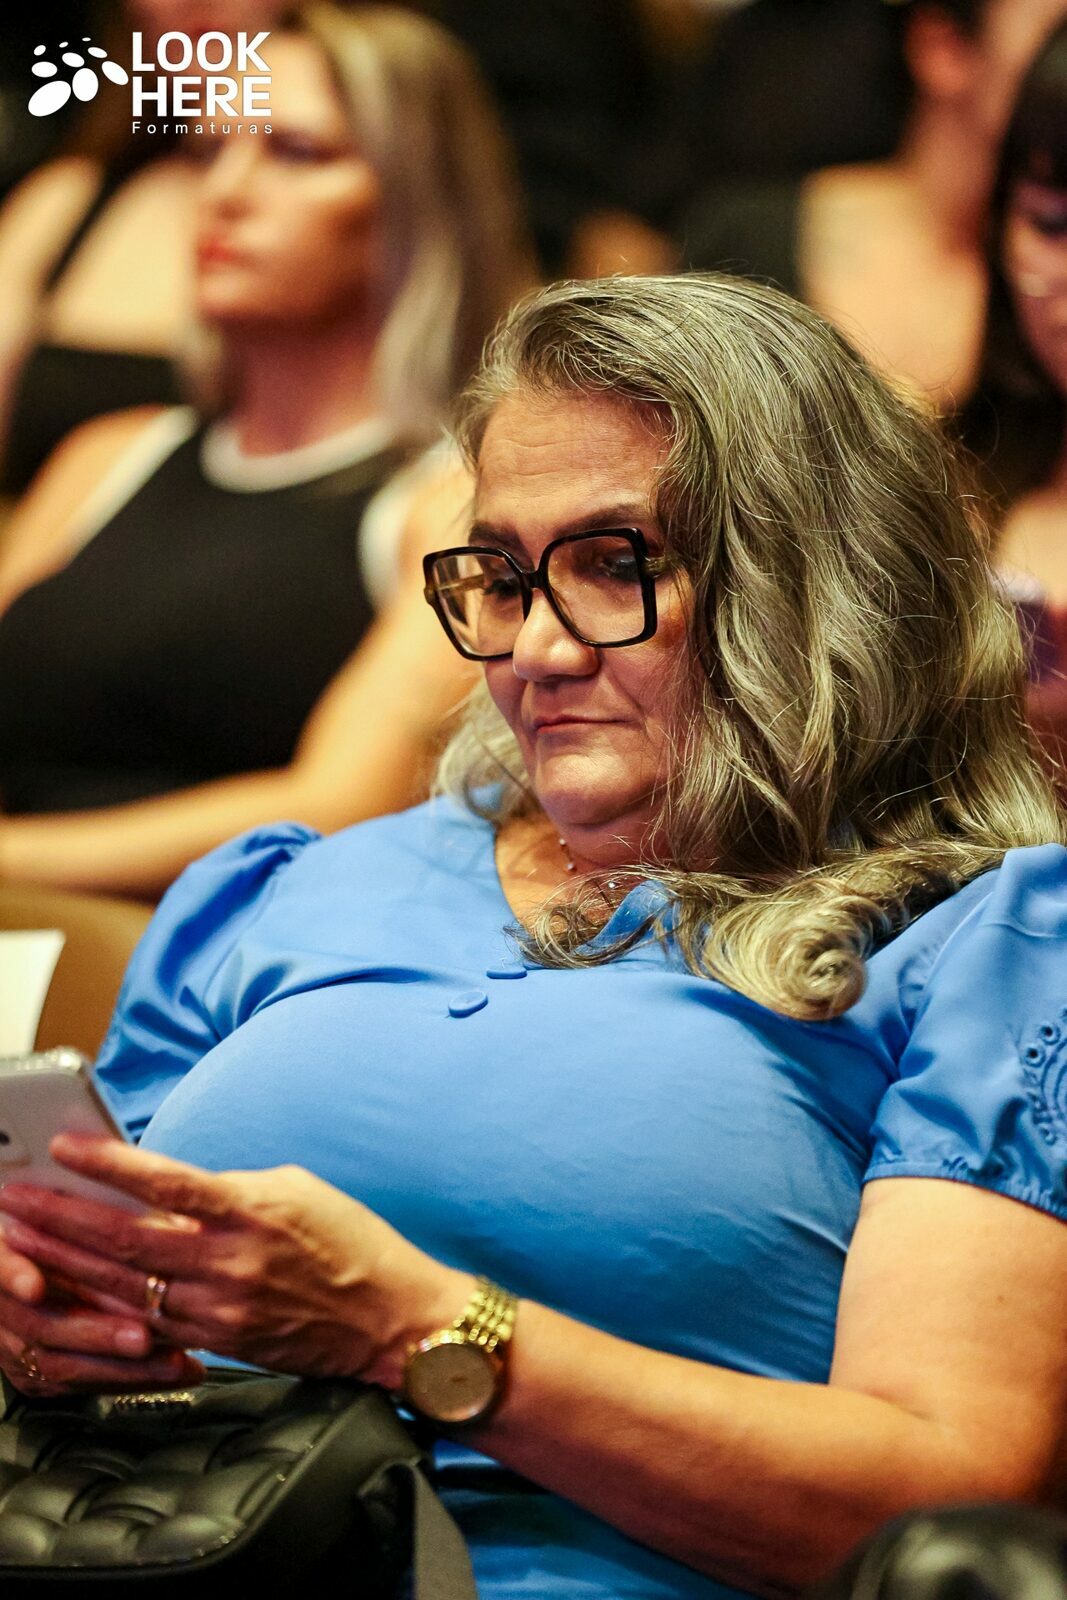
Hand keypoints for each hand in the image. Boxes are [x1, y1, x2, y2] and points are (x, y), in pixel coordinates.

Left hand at [0, 1137, 468, 1388]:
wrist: (392, 1319)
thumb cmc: (352, 1243)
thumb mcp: (296, 1190)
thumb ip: (230, 1189)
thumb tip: (172, 1190)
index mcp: (252, 1210)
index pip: (164, 1183)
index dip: (108, 1163)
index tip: (64, 1147)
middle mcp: (229, 1261)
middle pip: (124, 1238)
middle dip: (60, 1217)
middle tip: (14, 1199)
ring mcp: (219, 1307)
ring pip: (123, 1284)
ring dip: (65, 1262)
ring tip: (21, 1241)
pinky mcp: (218, 1341)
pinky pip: (147, 1320)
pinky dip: (103, 1302)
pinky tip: (68, 1289)